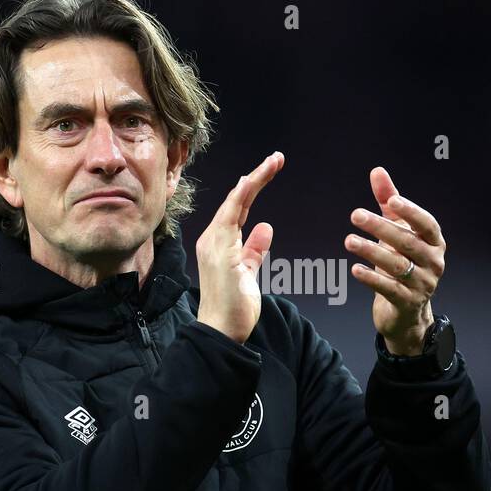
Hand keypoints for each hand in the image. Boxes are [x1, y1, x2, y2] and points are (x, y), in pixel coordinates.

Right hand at [195, 151, 283, 343]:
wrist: (221, 332)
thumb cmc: (234, 307)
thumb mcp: (249, 273)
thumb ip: (254, 250)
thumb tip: (266, 228)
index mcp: (220, 244)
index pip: (238, 210)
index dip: (252, 189)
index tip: (268, 171)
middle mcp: (213, 239)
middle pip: (236, 200)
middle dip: (256, 178)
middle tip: (277, 158)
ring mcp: (214, 243)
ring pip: (235, 202)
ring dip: (255, 180)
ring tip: (274, 162)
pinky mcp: (220, 250)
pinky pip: (231, 215)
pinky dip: (242, 195)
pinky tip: (253, 179)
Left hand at [344, 166, 444, 355]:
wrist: (407, 310)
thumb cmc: (404, 261)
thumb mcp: (398, 230)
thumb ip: (389, 202)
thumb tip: (377, 171)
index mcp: (434, 242)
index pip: (426, 223)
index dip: (411, 212)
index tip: (392, 200)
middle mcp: (433, 262)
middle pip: (407, 243)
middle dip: (380, 228)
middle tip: (355, 215)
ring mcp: (422, 284)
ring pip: (397, 266)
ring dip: (371, 252)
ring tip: (349, 241)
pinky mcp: (407, 303)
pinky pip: (389, 289)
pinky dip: (371, 279)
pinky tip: (354, 269)